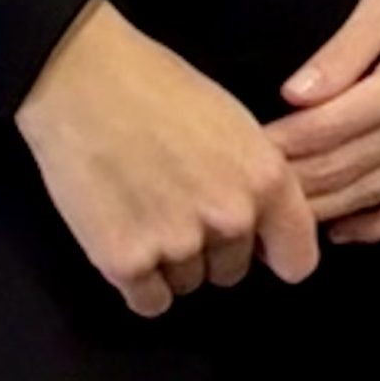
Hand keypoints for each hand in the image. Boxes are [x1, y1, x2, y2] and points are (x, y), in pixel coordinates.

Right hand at [13, 0, 317, 317]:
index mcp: (267, 180)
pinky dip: (136, 282)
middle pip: (232, 272)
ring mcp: (178, 243)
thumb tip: (268, 231)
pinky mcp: (125, 261)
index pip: (298, 262)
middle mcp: (231, 217)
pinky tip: (122, 237)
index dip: (275, 255)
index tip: (257, 249)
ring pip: (188, 285)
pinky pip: (148, 302)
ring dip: (169, 264)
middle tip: (174, 205)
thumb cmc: (157, 88)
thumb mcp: (235, 124)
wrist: (80, 79)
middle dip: (209, 250)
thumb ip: (258, 181)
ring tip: (142, 209)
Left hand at [266, 0, 379, 243]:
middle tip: (247, 191)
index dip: (282, 145)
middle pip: (352, 168)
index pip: (331, 129)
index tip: (241, 152)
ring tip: (282, 218)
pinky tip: (351, 230)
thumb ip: (346, 50)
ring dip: (331, 209)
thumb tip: (295, 97)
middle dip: (295, 183)